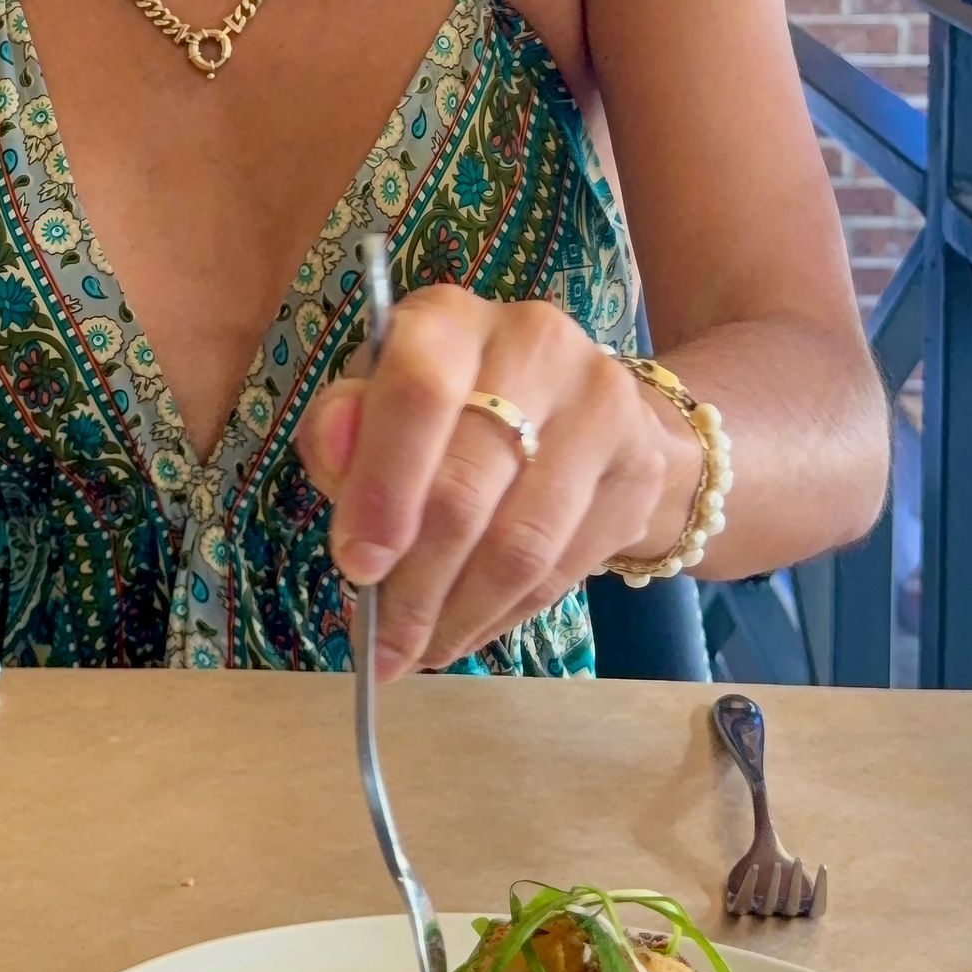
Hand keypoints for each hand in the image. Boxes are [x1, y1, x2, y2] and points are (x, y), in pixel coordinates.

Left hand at [293, 286, 691, 678]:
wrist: (579, 408)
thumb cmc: (450, 409)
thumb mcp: (377, 405)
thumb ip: (340, 430)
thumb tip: (334, 457)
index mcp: (449, 319)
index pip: (419, 393)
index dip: (384, 488)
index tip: (356, 567)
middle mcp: (533, 343)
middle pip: (467, 487)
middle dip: (413, 584)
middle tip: (382, 646)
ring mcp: (600, 404)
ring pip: (520, 543)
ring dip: (458, 615)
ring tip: (418, 652)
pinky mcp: (638, 468)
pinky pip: (562, 569)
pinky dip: (503, 616)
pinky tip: (468, 631)